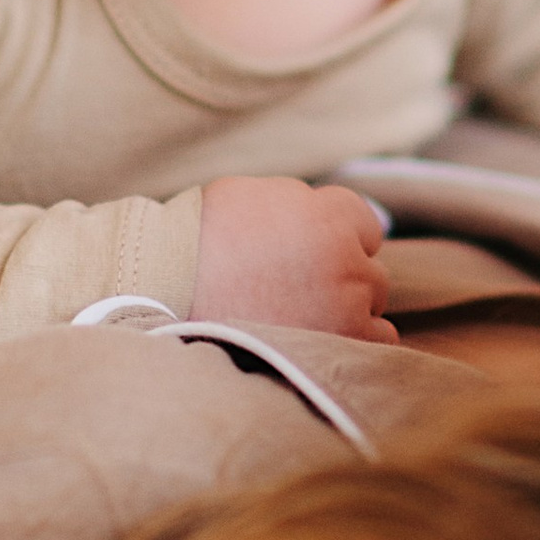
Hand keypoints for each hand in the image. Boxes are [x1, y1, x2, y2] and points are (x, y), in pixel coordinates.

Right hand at [191, 177, 395, 343]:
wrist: (163, 294)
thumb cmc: (196, 244)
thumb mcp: (251, 198)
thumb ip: (297, 206)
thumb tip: (320, 214)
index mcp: (325, 214)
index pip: (364, 224)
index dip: (336, 239)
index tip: (308, 257)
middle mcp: (343, 254)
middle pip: (369, 266)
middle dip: (341, 276)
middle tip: (296, 291)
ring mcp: (346, 300)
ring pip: (373, 302)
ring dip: (347, 309)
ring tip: (298, 318)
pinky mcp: (339, 340)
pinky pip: (376, 340)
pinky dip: (354, 340)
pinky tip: (318, 341)